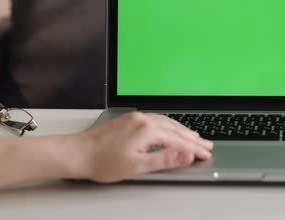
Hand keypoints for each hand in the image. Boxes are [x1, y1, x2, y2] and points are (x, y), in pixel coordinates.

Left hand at [74, 112, 212, 182]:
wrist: (77, 153)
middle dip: (193, 138)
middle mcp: (143, 119)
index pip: (179, 140)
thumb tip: (186, 154)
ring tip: (194, 137)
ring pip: (166, 122)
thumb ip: (165, 160)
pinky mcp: (129, 120)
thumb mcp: (137, 166)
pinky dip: (169, 126)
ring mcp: (135, 118)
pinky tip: (170, 129)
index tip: (206, 154)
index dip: (194, 149)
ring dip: (182, 130)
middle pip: (175, 129)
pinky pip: (156, 120)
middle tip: (207, 145)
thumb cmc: (102, 161)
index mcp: (147, 130)